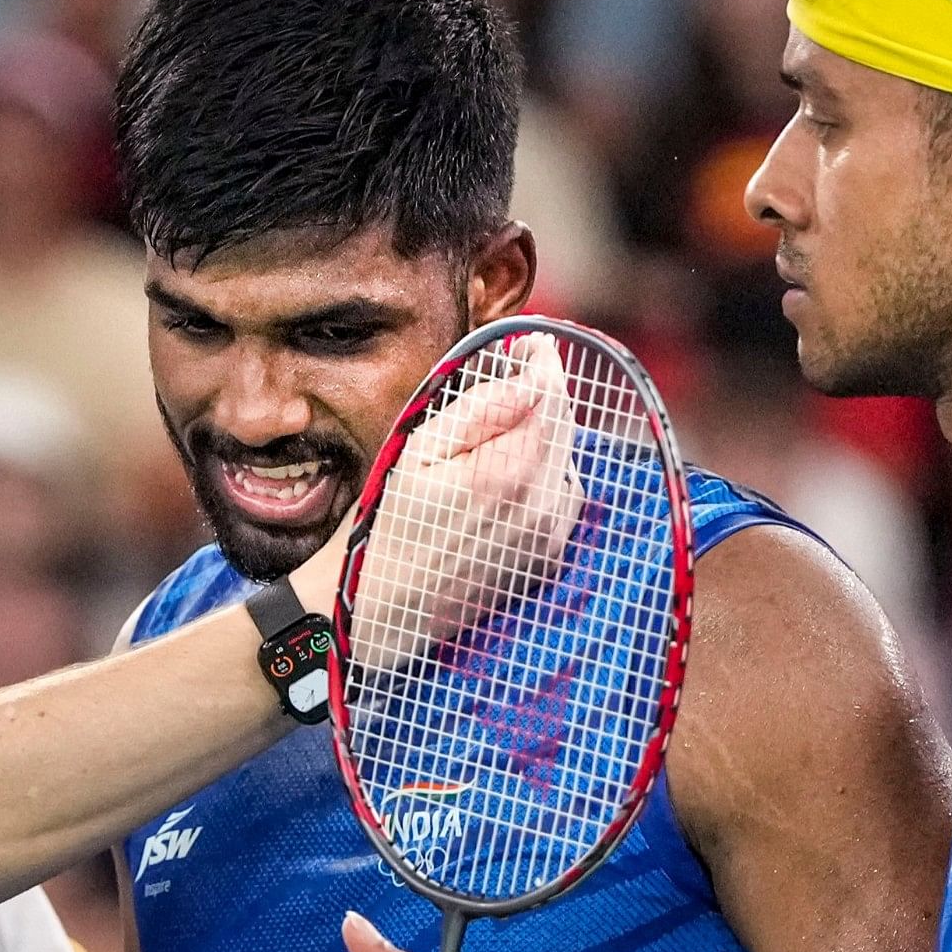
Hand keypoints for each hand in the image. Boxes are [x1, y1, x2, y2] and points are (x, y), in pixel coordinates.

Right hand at [332, 335, 582, 668]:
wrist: (383, 608)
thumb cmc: (389, 524)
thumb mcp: (417, 451)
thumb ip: (479, 409)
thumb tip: (531, 371)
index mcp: (508, 471)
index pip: (550, 394)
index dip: (541, 360)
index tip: (526, 343)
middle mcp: (542, 505)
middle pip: (564, 424)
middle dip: (542, 394)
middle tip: (513, 373)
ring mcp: (549, 535)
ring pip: (567, 459)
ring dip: (544, 435)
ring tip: (502, 430)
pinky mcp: (548, 557)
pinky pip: (562, 496)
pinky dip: (545, 475)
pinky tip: (507, 476)